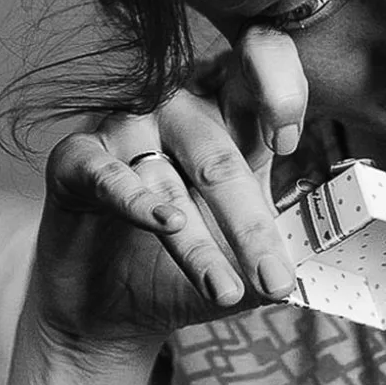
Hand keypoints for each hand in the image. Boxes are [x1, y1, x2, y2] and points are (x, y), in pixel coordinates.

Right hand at [27, 29, 311, 358]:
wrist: (110, 310)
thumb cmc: (182, 267)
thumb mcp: (243, 259)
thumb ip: (278, 250)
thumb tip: (310, 273)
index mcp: (228, 113)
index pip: (257, 74)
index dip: (277, 92)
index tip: (289, 143)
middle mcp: (176, 108)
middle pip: (218, 153)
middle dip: (250, 225)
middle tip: (276, 280)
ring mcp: (123, 128)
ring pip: (167, 178)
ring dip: (198, 241)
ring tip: (226, 290)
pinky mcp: (75, 159)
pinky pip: (107, 173)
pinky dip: (137, 201)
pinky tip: (165, 224)